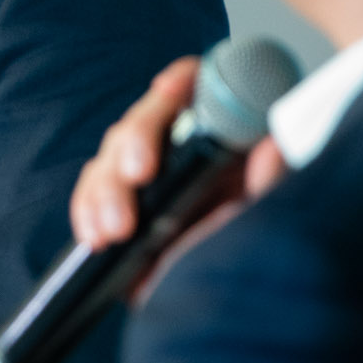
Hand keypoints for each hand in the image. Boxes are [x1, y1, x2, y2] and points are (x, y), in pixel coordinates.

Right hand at [69, 58, 288, 301]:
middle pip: (143, 120)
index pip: (192, 83)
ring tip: (115, 229)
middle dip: (134, 143)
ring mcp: (142, 171)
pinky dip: (88, 212)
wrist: (241, 281)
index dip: (179, 81)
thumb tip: (274, 149)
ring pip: (111, 157)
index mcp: (214, 126)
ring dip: (106, 189)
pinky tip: (94, 236)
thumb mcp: (269, 203)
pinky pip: (92, 194)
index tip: (169, 91)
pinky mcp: (118, 204)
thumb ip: (271, 176)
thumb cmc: (255, 226)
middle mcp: (173, 140)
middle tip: (139, 175)